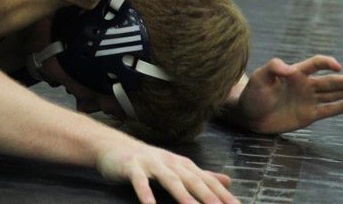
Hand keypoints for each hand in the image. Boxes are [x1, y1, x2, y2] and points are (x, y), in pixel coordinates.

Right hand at [97, 140, 238, 203]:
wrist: (113, 146)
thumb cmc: (148, 161)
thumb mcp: (176, 167)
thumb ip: (202, 175)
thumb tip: (229, 181)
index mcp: (182, 164)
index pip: (206, 181)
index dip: (222, 195)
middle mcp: (170, 162)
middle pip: (192, 180)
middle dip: (208, 196)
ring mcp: (151, 163)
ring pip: (170, 180)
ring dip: (182, 195)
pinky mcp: (132, 167)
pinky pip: (140, 181)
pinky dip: (145, 193)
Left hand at [237, 56, 342, 134]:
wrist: (249, 115)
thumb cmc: (252, 93)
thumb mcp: (259, 78)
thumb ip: (273, 68)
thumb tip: (291, 69)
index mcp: (294, 73)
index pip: (315, 64)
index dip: (326, 63)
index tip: (338, 66)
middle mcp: (305, 85)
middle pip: (330, 81)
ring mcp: (308, 100)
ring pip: (333, 94)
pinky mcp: (308, 115)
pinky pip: (328, 110)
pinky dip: (342, 107)